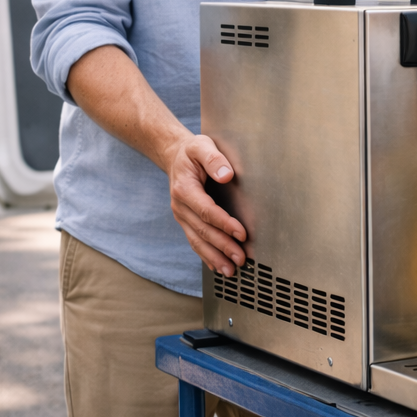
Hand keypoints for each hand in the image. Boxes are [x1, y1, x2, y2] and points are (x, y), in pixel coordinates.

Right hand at [164, 134, 246, 276]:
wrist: (175, 157)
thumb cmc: (191, 152)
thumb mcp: (201, 146)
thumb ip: (214, 159)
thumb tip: (227, 175)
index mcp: (184, 188)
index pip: (206, 210)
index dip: (224, 223)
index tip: (241, 233)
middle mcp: (180, 206)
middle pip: (203, 230)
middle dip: (223, 246)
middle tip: (240, 258)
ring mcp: (182, 216)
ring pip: (198, 241)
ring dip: (215, 257)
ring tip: (230, 271)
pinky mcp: (186, 222)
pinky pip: (195, 242)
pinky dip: (207, 256)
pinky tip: (218, 267)